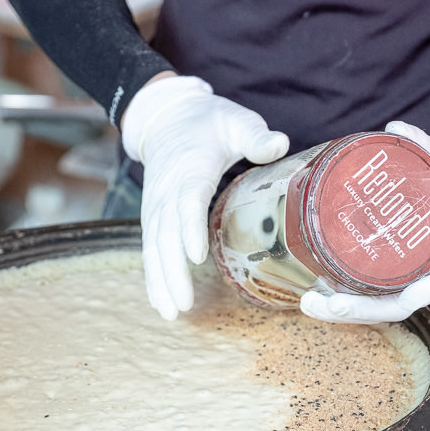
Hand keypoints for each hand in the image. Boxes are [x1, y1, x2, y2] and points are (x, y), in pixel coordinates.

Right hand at [121, 75, 288, 318]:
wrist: (165, 118)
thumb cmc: (207, 122)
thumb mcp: (235, 121)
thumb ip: (255, 136)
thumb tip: (279, 142)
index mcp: (190, 169)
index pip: (187, 201)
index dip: (189, 228)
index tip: (196, 256)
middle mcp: (166, 191)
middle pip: (166, 234)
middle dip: (172, 271)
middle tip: (184, 304)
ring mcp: (155, 206)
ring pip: (153, 247)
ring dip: (160, 281)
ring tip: (171, 313)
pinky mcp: (152, 217)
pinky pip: (150, 250)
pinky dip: (153, 277)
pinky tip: (162, 303)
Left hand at [299, 121, 429, 323]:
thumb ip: (420, 144)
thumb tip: (397, 128)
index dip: (419, 293)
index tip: (407, 298)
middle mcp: (421, 273)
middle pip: (392, 305)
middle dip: (358, 311)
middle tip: (322, 304)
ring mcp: (399, 279)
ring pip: (372, 306)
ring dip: (340, 311)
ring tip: (309, 303)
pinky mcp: (379, 277)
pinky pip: (362, 296)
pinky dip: (339, 300)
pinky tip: (313, 294)